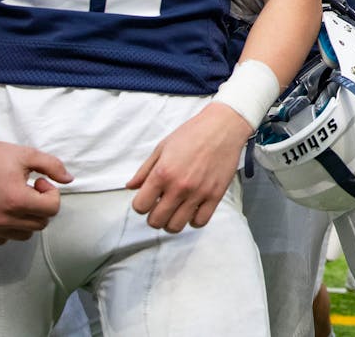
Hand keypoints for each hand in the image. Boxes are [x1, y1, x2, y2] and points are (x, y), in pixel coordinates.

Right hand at [0, 132, 71, 244]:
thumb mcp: (27, 154)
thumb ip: (52, 166)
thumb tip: (69, 180)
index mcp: (16, 200)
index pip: (52, 210)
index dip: (51, 194)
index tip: (39, 182)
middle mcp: (1, 219)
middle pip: (40, 224)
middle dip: (40, 207)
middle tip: (29, 190)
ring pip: (23, 234)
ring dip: (26, 218)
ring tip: (15, 199)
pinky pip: (3, 239)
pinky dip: (8, 227)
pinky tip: (2, 208)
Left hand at [127, 102, 248, 232]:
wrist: (223, 127)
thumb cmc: (192, 134)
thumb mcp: (162, 147)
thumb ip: (144, 170)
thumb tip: (131, 186)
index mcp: (162, 173)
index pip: (140, 206)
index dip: (141, 205)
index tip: (147, 200)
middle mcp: (179, 186)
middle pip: (156, 221)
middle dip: (154, 217)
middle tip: (160, 207)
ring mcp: (198, 193)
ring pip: (176, 226)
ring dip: (172, 222)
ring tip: (175, 211)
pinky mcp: (215, 196)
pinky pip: (200, 222)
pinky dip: (193, 220)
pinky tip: (192, 209)